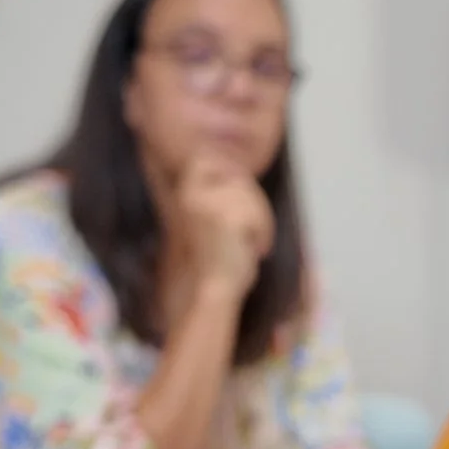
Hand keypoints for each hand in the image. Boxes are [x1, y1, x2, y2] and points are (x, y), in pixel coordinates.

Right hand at [174, 156, 273, 292]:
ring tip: (248, 243)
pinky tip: (253, 249)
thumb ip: (221, 192)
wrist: (213, 291)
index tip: (239, 185)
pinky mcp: (226, 218)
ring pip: (251, 196)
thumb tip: (238, 167)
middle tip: (249, 233)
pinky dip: (263, 234)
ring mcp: (208, 205)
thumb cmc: (218, 260)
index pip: (203, 157)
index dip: (227, 166)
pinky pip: (258, 215)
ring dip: (260, 221)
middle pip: (239, 177)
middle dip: (253, 203)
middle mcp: (192, 195)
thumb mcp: (212, 216)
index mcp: (185, 193)